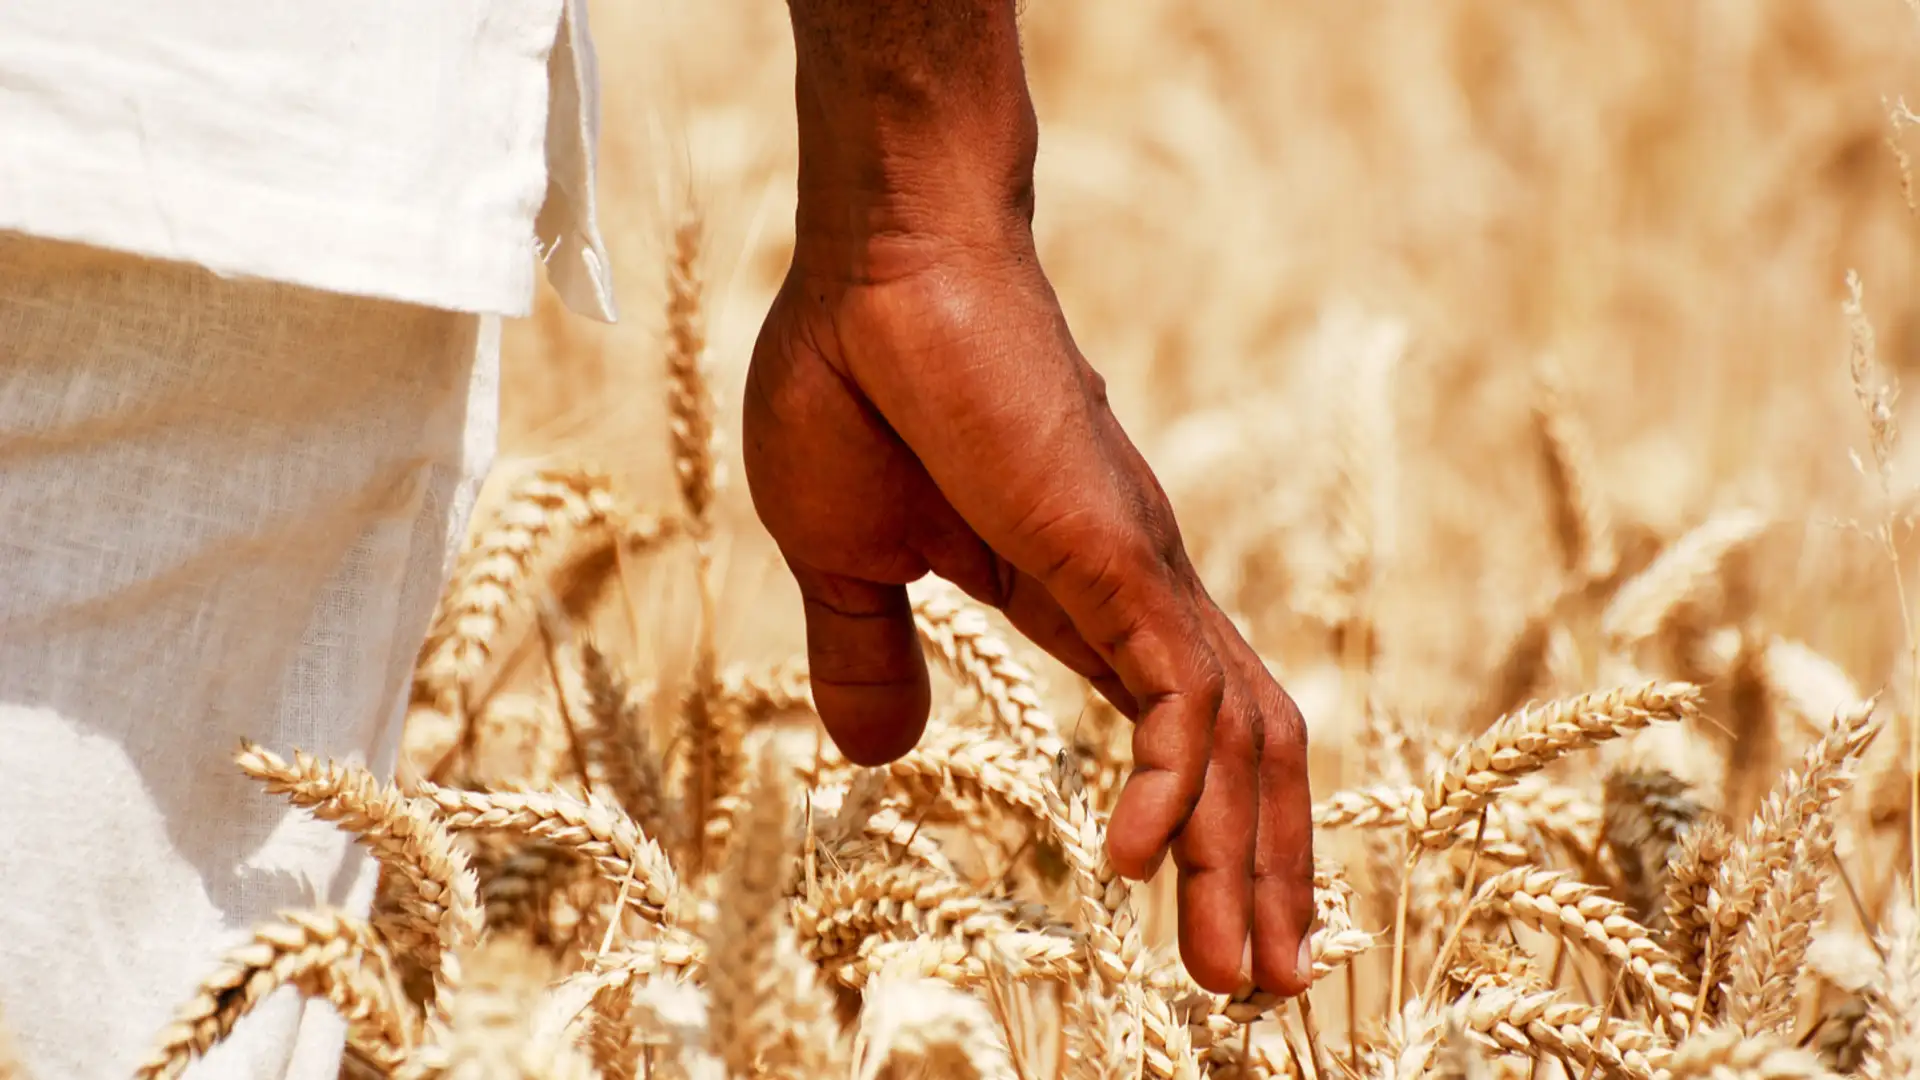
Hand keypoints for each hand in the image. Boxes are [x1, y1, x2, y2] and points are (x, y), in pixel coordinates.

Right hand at [743, 218, 1315, 997]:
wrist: (879, 263)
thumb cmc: (856, 384)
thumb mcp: (845, 559)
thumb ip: (869, 657)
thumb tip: (880, 756)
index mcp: (1076, 599)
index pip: (1174, 737)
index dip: (1205, 837)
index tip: (1213, 933)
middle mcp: (1136, 596)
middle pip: (1241, 757)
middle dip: (1263, 878)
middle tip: (1269, 993)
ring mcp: (1137, 574)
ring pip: (1239, 741)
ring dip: (1247, 865)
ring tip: (1250, 980)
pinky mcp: (1114, 553)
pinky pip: (1176, 694)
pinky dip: (1171, 788)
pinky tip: (1136, 864)